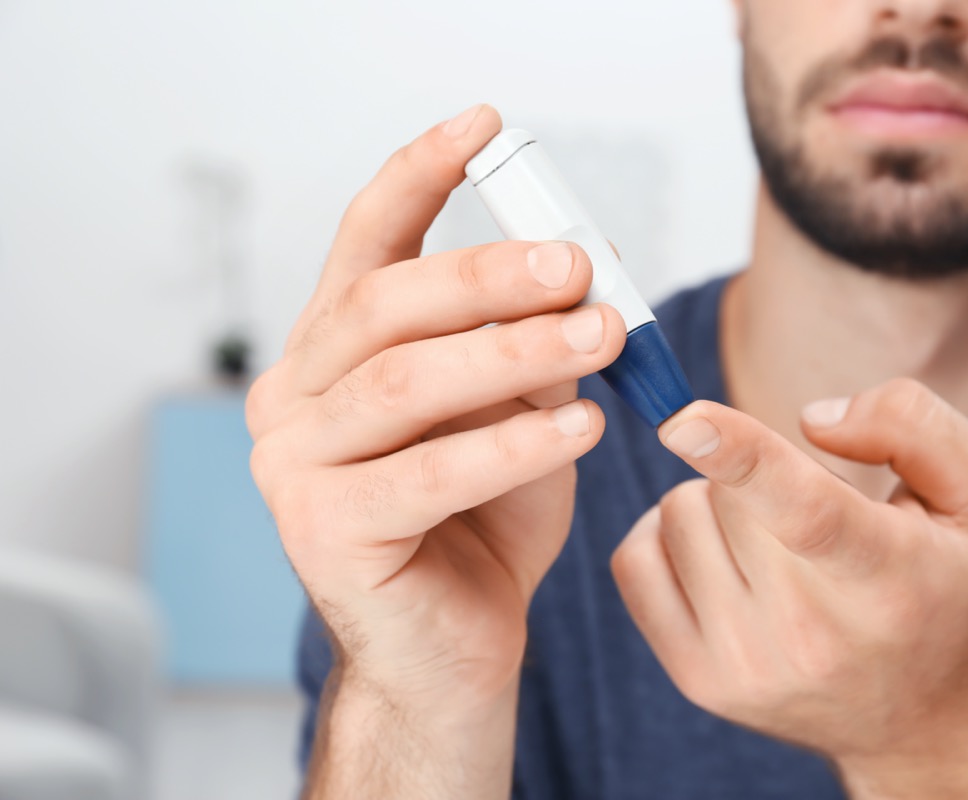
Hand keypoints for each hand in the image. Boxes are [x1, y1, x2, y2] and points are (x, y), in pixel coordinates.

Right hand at [246, 104, 625, 719]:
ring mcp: (295, 467)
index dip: (419, 175)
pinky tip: (581, 427)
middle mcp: (295, 397)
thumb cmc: (484, 526)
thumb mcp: (515, 414)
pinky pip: (430, 473)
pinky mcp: (323, 534)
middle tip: (577, 266)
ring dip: (515, 353)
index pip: (365, 243)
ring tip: (600, 336)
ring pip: (408, 382)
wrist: (450, 653)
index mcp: (334, 354)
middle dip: (489, 275)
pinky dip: (515, 445)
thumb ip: (526, 349)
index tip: (482, 126)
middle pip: (386, 305)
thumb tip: (579, 269)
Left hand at [612, 379, 967, 772]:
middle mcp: (810, 634)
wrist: (928, 720)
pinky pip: (634, 562)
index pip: (804, 512)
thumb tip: (810, 421)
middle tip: (809, 513)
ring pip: (677, 516)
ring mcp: (744, 665)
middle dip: (756, 472)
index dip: (740, 456)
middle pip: (727, 494)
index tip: (682, 418)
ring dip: (715, 504)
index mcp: (886, 576)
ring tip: (773, 541)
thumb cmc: (952, 584)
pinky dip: (666, 536)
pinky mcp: (697, 680)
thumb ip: (912, 425)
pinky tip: (719, 553)